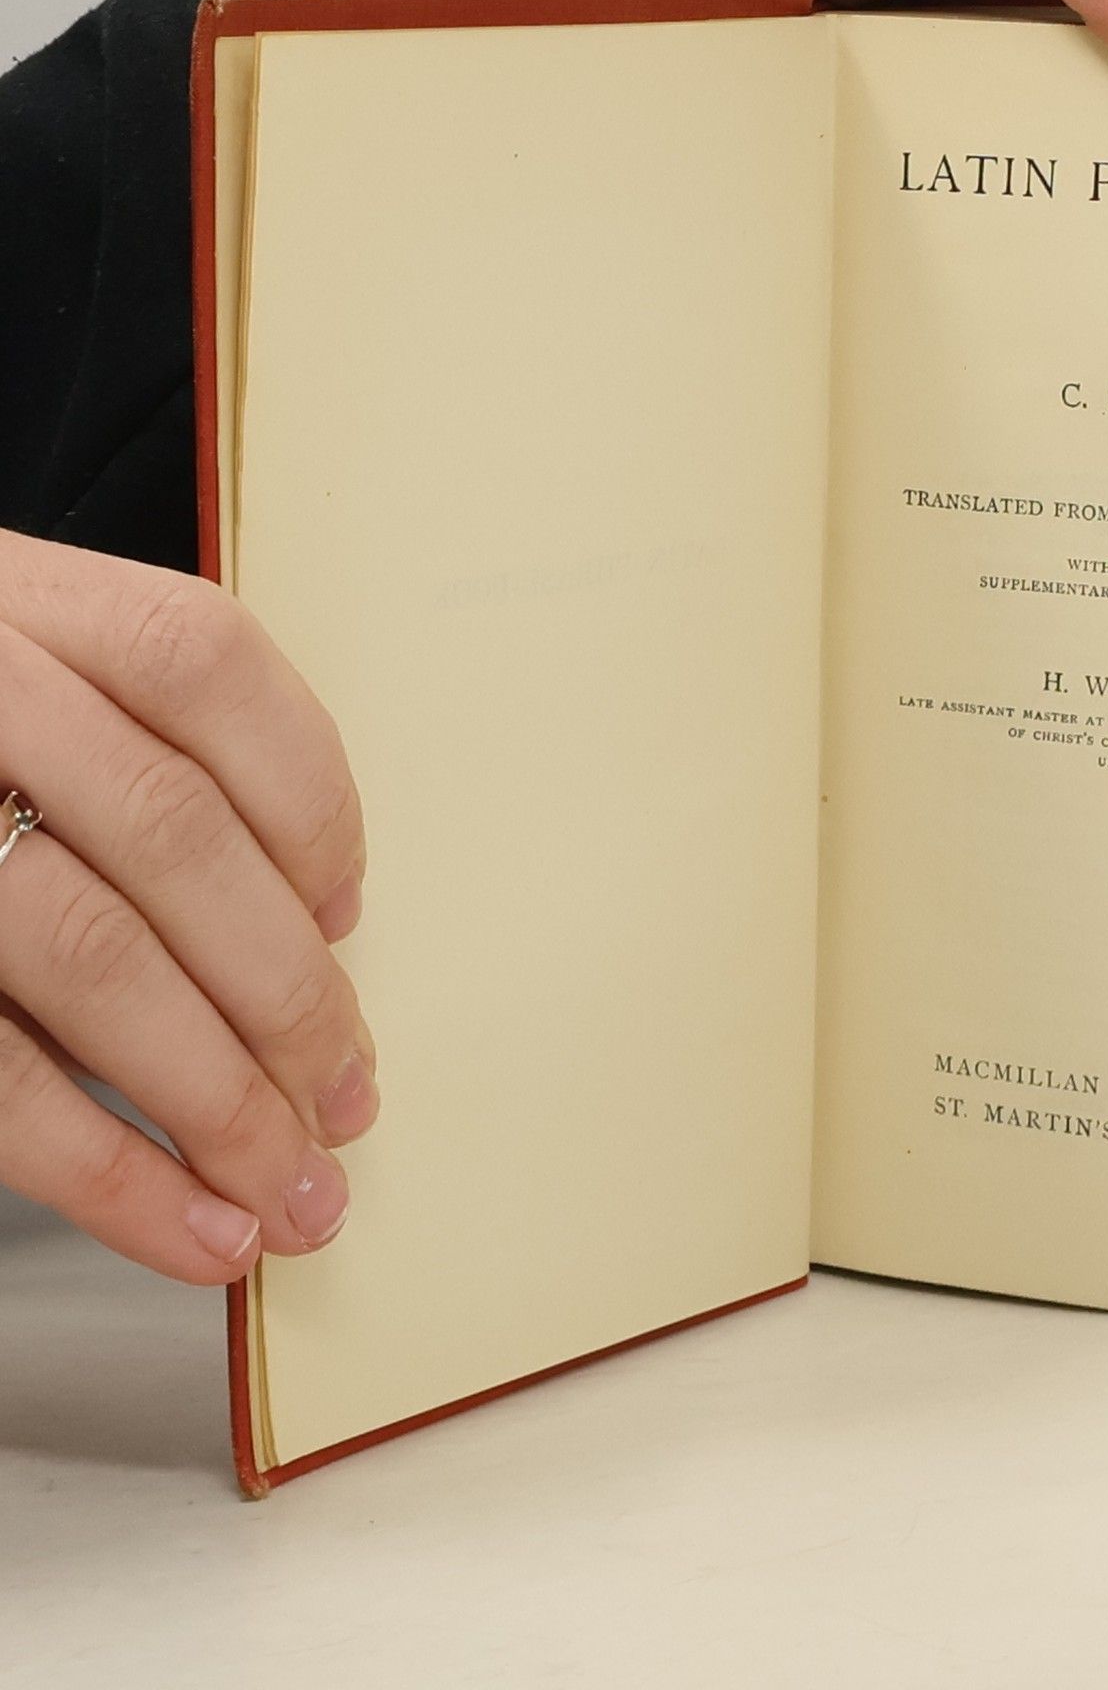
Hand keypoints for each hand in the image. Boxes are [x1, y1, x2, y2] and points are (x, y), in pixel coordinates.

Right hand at [0, 532, 374, 1283]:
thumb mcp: (8, 685)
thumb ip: (128, 756)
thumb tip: (315, 925)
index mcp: (12, 599)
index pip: (205, 664)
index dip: (305, 799)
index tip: (348, 916)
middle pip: (169, 833)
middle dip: (289, 993)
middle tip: (350, 1104)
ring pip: (92, 954)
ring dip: (221, 1100)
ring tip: (297, 1195)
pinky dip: (107, 1171)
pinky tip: (191, 1230)